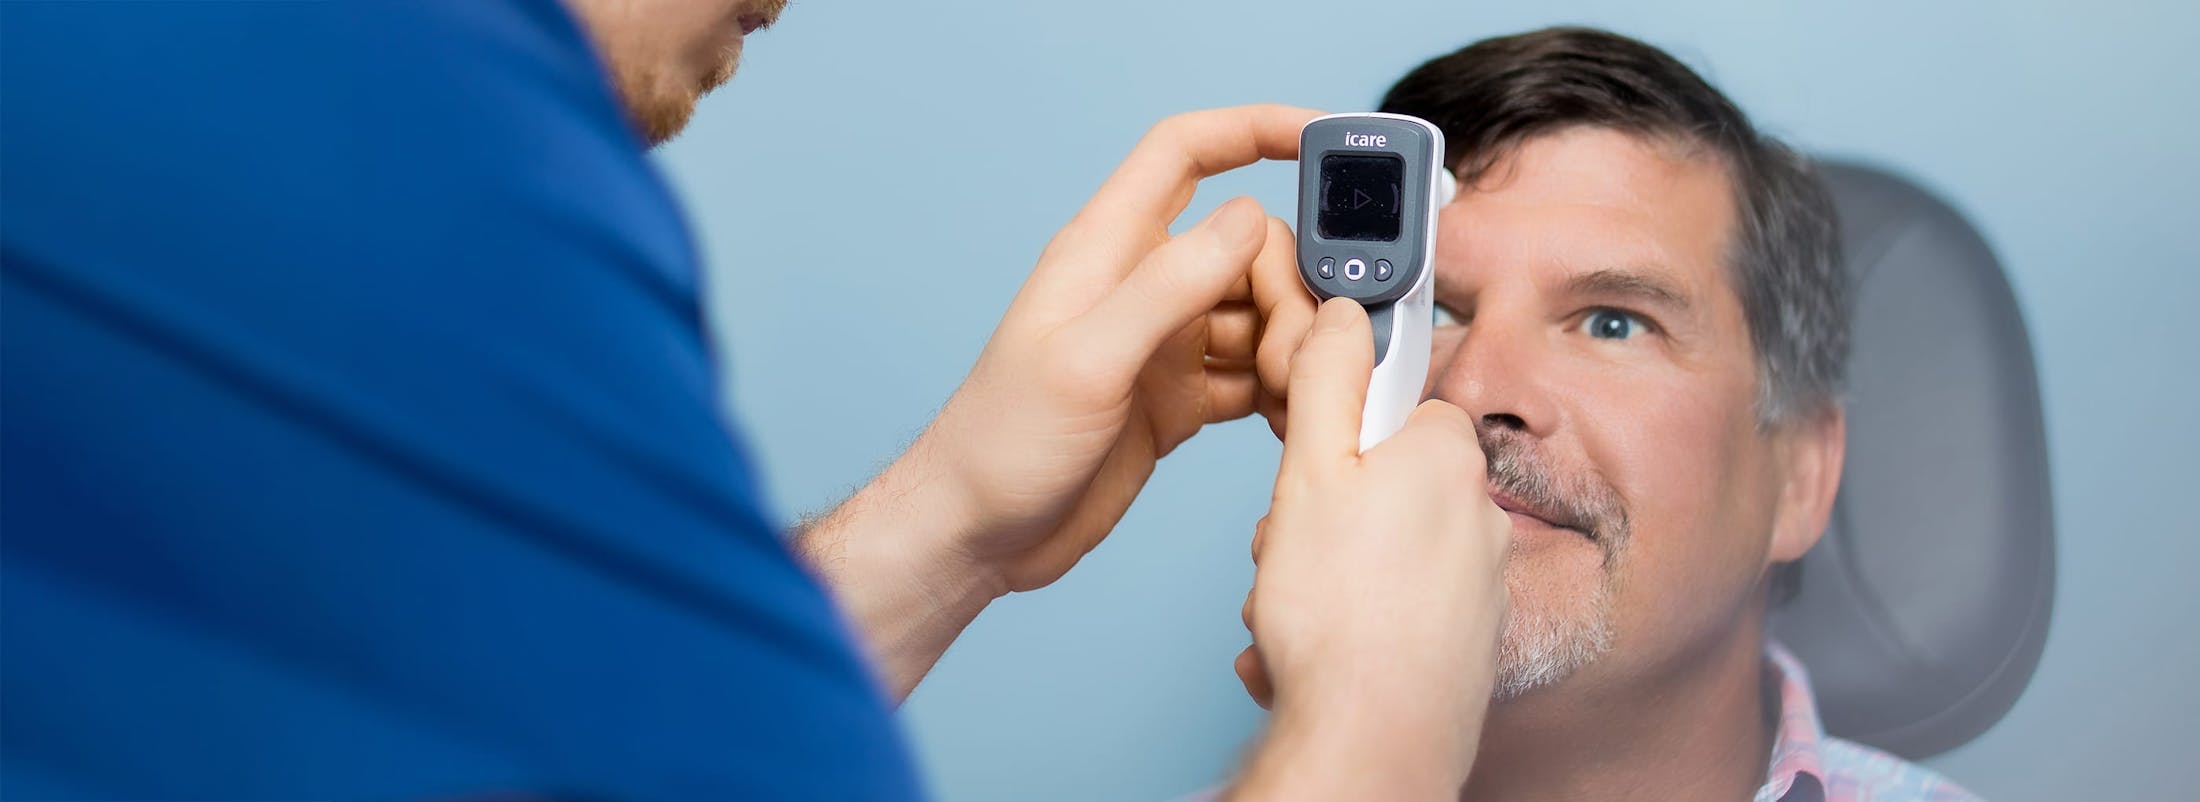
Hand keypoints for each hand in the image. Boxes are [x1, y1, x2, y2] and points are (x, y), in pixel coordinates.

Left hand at [881, 104, 1319, 591]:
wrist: (977, 534)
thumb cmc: (1000, 443)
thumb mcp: (1087, 361)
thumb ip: (1168, 286)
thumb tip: (1247, 218)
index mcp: (1107, 250)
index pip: (1186, 152)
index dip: (1255, 129)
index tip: (1325, 137)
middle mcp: (1139, 286)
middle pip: (1249, 247)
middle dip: (1289, 290)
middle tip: (1290, 358)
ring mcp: (1162, 343)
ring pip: (1260, 313)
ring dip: (1291, 347)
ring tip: (1289, 398)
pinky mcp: (1178, 398)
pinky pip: (1253, 374)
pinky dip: (1281, 391)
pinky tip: (1288, 418)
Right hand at [1228, 298, 1511, 798]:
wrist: (1372, 740)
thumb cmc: (1339, 614)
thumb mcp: (1310, 469)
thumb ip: (1326, 380)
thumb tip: (1342, 313)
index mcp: (1448, 455)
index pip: (1393, 405)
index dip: (1336, 435)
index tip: (1309, 469)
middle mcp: (1478, 513)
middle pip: (1382, 482)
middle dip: (1324, 513)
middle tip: (1291, 547)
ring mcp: (1478, 583)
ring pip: (1379, 550)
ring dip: (1325, 573)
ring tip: (1294, 609)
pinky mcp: (1466, 641)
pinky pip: (1393, 608)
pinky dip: (1351, 621)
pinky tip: (1316, 649)